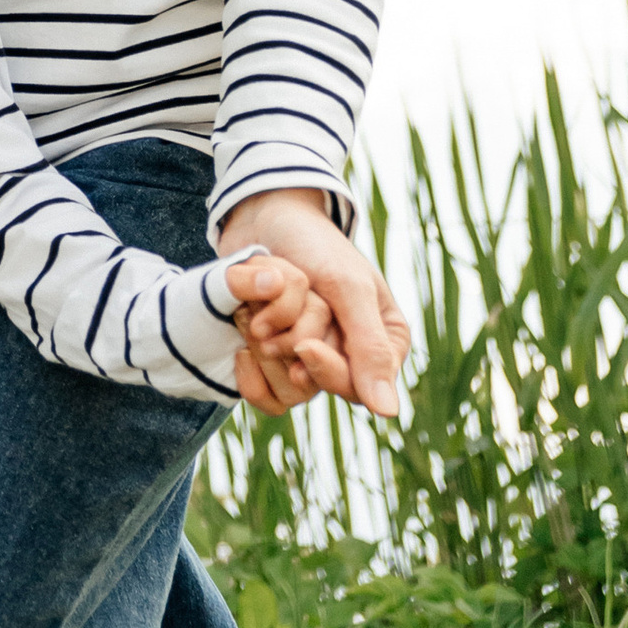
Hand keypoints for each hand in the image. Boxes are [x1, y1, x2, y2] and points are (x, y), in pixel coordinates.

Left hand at [217, 187, 408, 418]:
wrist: (264, 215)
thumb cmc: (314, 243)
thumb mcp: (347, 288)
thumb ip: (369, 347)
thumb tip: (387, 413)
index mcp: (381, 343)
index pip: (359, 387)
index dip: (328, 370)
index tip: (303, 346)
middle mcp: (348, 356)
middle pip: (321, 386)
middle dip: (293, 346)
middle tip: (269, 322)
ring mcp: (311, 357)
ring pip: (290, 388)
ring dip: (268, 344)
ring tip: (255, 312)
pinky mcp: (277, 356)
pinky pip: (264, 389)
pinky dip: (249, 366)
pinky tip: (240, 345)